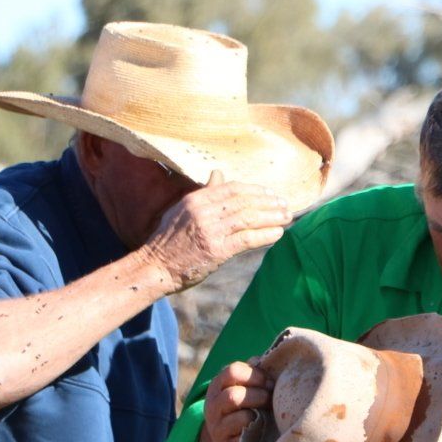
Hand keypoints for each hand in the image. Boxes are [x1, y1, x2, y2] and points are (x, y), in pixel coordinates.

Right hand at [141, 174, 291, 293]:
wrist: (155, 267)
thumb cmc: (169, 240)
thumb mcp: (182, 209)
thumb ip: (204, 193)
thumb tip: (218, 174)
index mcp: (196, 199)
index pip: (233, 188)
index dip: (256, 190)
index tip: (271, 194)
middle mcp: (203, 211)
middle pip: (244, 201)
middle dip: (268, 202)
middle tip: (285, 205)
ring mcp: (210, 230)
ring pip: (249, 217)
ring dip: (271, 217)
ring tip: (286, 217)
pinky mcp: (216, 250)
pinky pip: (247, 238)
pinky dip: (265, 234)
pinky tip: (277, 233)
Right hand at [196, 359, 271, 441]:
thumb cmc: (244, 407)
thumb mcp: (244, 387)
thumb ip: (253, 372)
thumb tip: (264, 359)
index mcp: (217, 386)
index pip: (232, 372)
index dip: (255, 375)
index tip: (269, 381)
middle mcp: (213, 406)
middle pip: (234, 396)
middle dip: (259, 395)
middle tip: (270, 398)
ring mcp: (217, 428)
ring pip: (242, 416)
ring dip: (259, 413)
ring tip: (267, 413)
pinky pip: (245, 436)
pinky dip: (257, 430)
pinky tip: (262, 428)